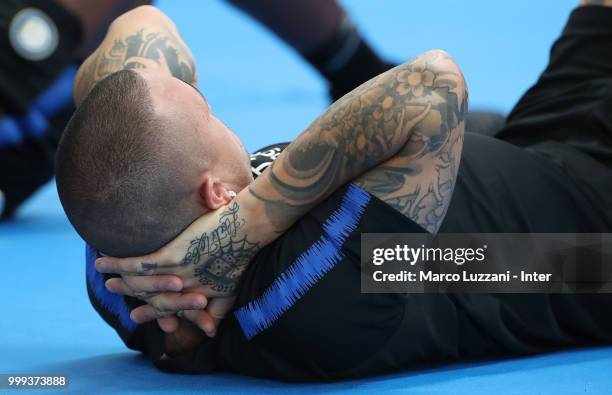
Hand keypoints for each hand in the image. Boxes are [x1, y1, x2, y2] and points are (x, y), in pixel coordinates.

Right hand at [96, 201, 262, 334]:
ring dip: (120, 282)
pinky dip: (116, 264)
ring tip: (104, 280)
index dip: (161, 316)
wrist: (249, 227)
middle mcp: (187, 289)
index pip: (175, 310)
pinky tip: (101, 261)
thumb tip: (213, 329)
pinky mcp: (171, 256)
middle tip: (124, 308)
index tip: (147, 317)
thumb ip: (220, 306)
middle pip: (156, 301)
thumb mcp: (233, 286)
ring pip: (142, 283)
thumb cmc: (246, 248)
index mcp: (201, 295)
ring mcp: (177, 274)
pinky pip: (137, 264)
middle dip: (141, 307)